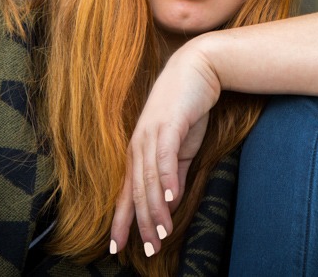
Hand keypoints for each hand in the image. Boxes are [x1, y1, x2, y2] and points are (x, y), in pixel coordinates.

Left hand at [109, 42, 221, 256]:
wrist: (198, 68)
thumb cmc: (188, 107)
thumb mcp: (181, 146)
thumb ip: (174, 172)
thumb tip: (170, 201)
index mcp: (138, 151)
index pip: (126, 191)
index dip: (122, 220)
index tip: (118, 248)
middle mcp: (138, 144)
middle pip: (135, 191)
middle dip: (140, 223)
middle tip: (148, 249)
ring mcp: (150, 133)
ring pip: (148, 179)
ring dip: (154, 209)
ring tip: (161, 234)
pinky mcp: (168, 124)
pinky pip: (164, 157)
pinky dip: (166, 180)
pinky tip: (170, 199)